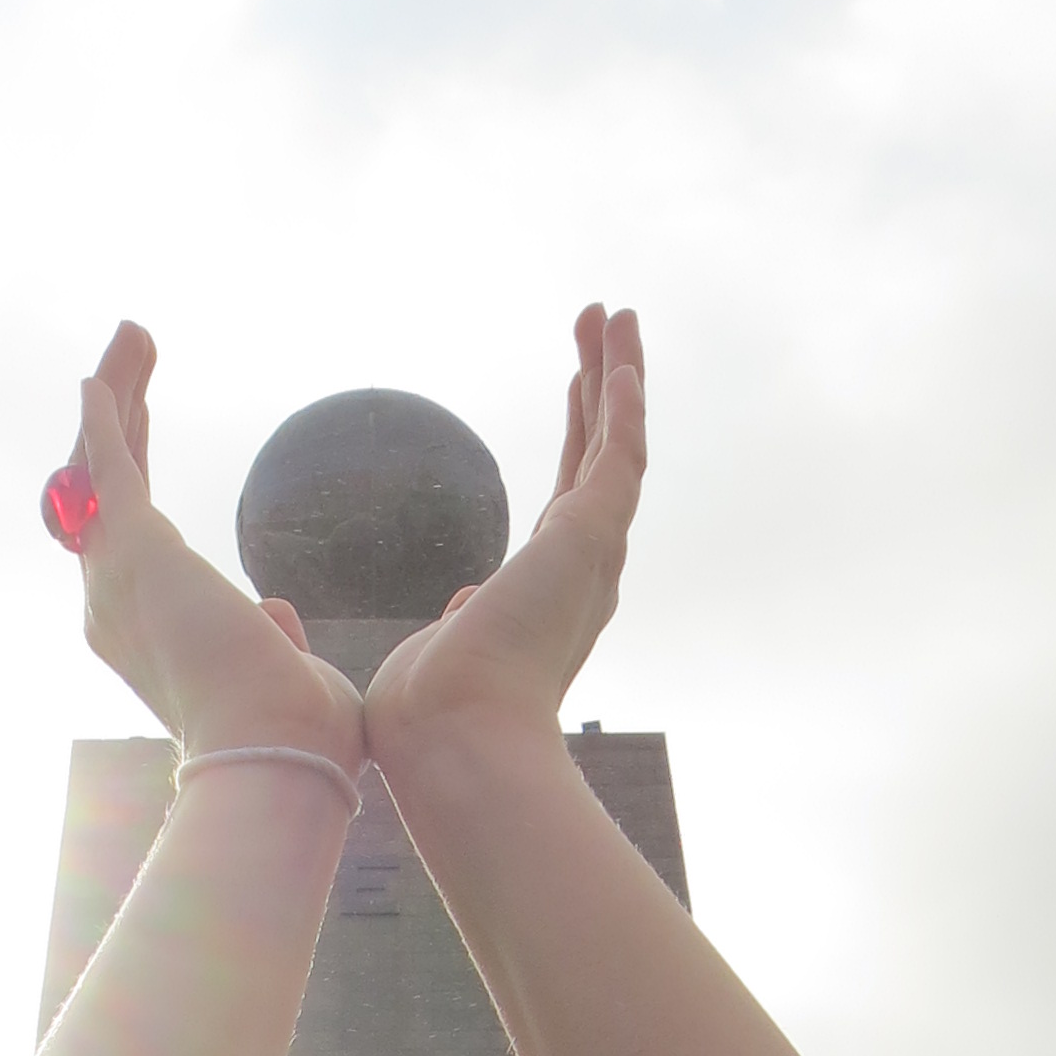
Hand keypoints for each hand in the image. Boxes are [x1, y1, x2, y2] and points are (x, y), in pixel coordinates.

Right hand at [66, 322, 363, 774]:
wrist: (275, 760)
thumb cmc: (292, 741)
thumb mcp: (285, 676)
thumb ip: (271, 638)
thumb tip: (276, 615)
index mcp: (143, 635)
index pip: (128, 533)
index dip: (129, 471)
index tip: (140, 420)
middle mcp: (112, 606)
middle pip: (102, 490)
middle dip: (119, 416)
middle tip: (134, 356)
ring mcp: (118, 582)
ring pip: (103, 469)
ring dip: (119, 397)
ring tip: (135, 335)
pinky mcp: (138, 555)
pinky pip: (109, 473)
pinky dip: (107, 421)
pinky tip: (104, 376)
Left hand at [362, 304, 644, 787]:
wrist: (455, 741)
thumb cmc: (434, 717)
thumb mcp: (443, 650)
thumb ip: (464, 620)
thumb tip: (467, 604)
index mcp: (547, 591)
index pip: (568, 497)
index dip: (577, 437)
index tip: (577, 388)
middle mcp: (583, 570)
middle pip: (598, 457)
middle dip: (601, 388)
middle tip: (602, 327)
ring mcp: (591, 554)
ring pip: (615, 445)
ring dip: (618, 376)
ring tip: (614, 314)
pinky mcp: (590, 539)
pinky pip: (618, 457)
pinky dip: (622, 404)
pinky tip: (621, 355)